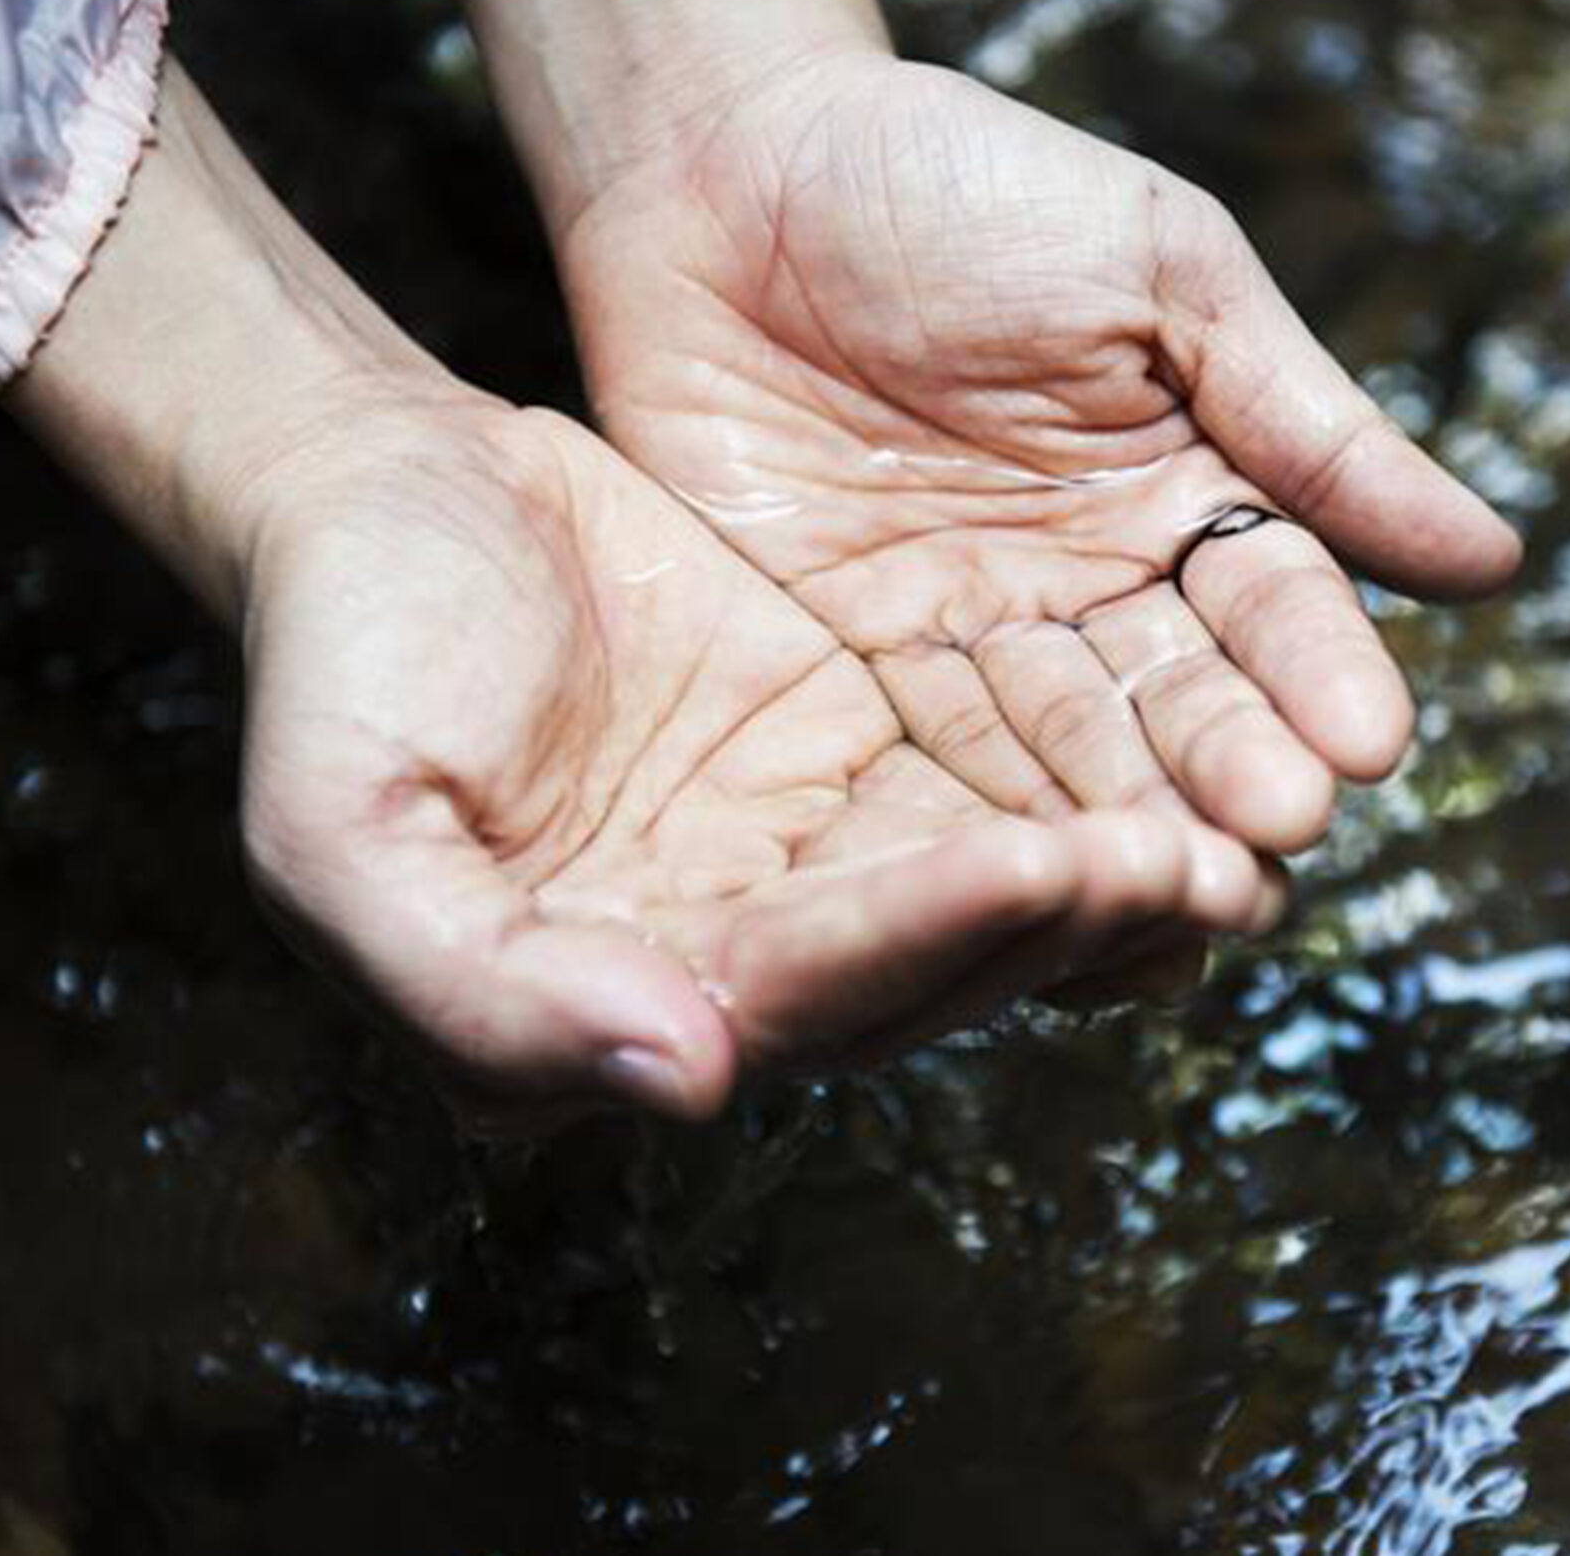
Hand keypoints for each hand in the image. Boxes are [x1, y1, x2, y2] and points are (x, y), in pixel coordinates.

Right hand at [235, 383, 1281, 1121]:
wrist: (387, 489)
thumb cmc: (342, 652)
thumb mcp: (340, 830)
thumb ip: (480, 991)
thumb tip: (687, 1080)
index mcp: (596, 1011)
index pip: (787, 998)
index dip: (915, 937)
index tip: (1037, 864)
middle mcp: (713, 967)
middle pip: (912, 973)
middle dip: (1050, 926)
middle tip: (1190, 868)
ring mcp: (792, 867)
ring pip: (972, 906)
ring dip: (1098, 887)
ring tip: (1229, 843)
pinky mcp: (851, 764)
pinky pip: (981, 793)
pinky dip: (1080, 798)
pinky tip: (1186, 782)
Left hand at [558, 53, 1521, 855]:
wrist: (726, 159)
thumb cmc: (962, 183)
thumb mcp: (1160, 273)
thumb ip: (1307, 422)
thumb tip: (1496, 562)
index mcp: (1189, 495)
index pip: (1273, 604)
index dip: (1317, 672)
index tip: (1367, 743)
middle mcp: (1093, 594)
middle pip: (1179, 708)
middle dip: (1227, 773)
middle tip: (1275, 838)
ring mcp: (969, 644)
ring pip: (1063, 763)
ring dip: (1119, 831)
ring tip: (1177, 899)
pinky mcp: (843, 675)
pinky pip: (921, 769)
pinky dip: (978, 836)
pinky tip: (1032, 903)